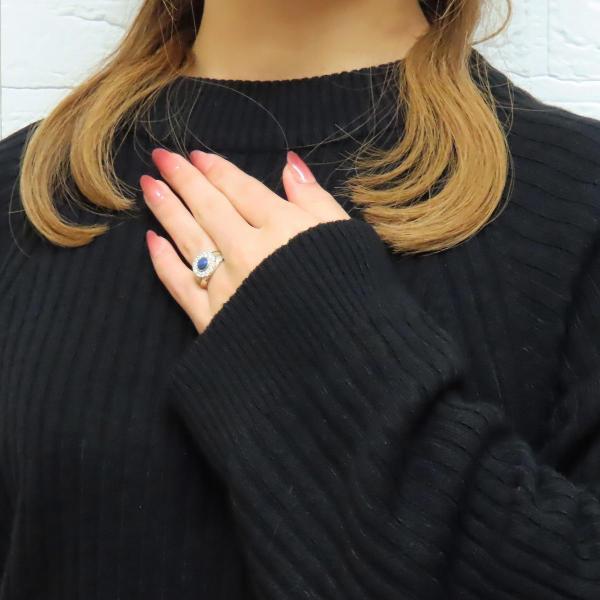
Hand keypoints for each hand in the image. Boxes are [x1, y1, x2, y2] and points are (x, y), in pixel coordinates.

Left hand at [140, 148, 350, 333]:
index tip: (196, 155)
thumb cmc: (352, 297)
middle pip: (209, 207)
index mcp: (282, 228)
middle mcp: (246, 250)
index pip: (241, 190)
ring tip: (148, 185)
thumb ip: (315, 200)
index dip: (217, 170)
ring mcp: (225, 284)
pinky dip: (164, 262)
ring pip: (189, 238)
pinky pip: (181, 284)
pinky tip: (152, 241)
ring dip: (167, 210)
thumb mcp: (345, 237)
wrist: (340, 363)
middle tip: (161, 157)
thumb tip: (290, 164)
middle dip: (183, 179)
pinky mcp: (212, 318)